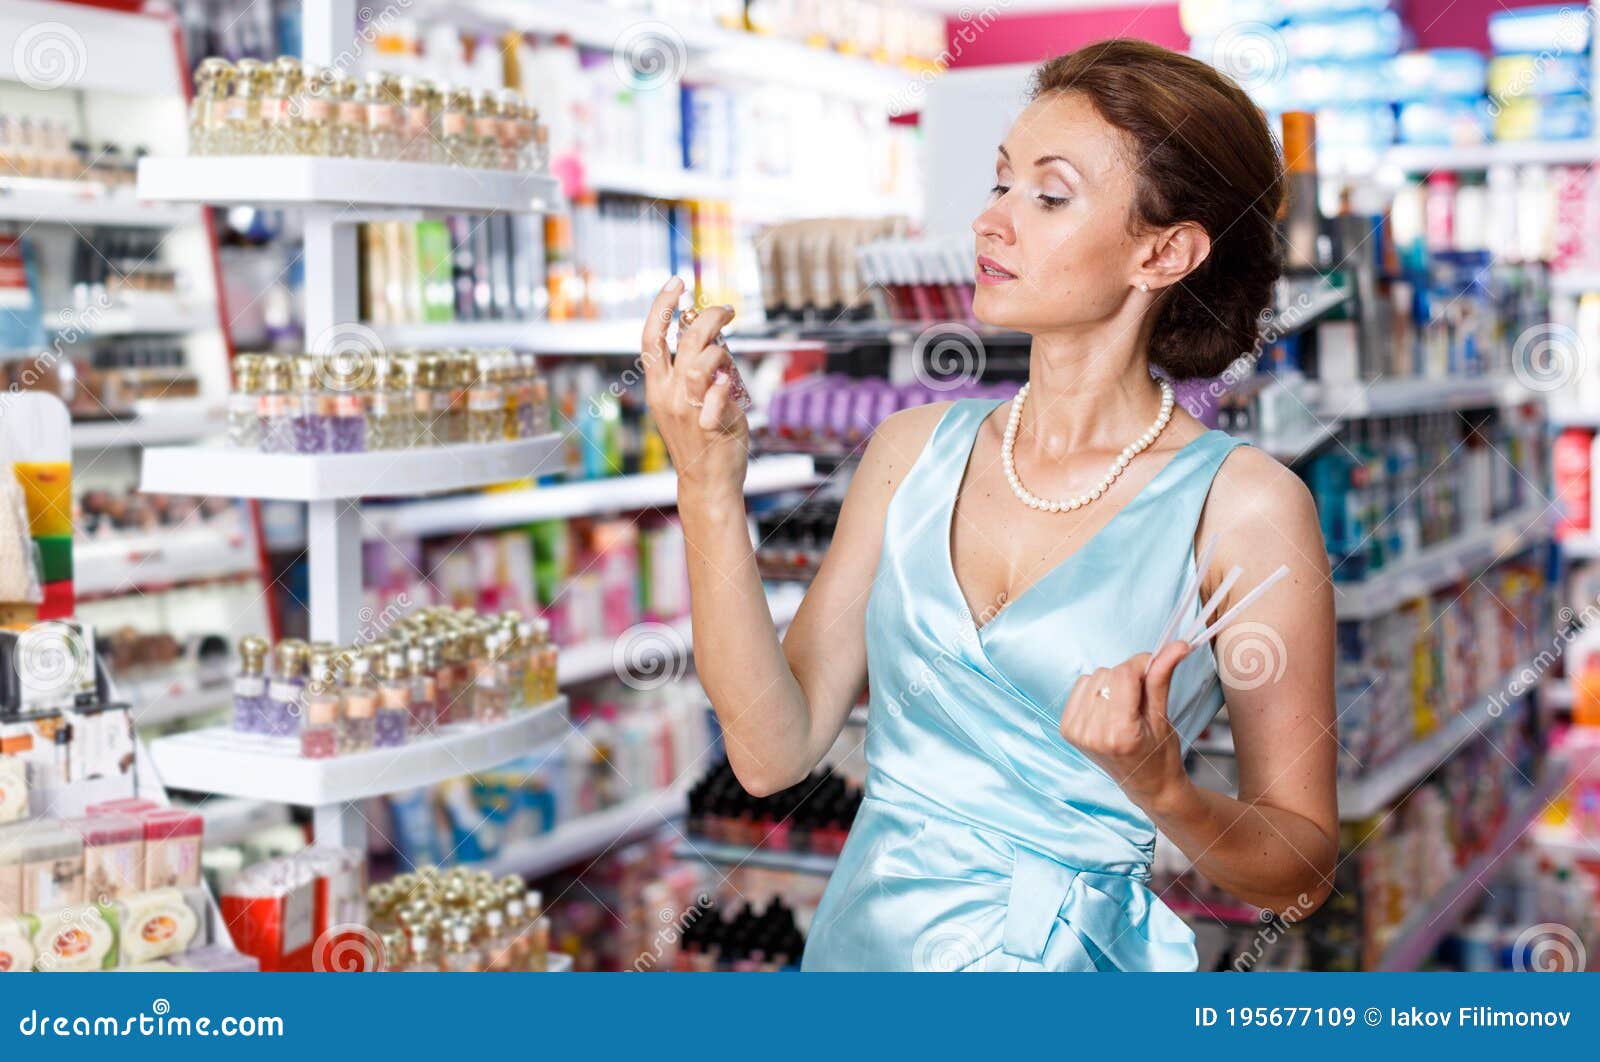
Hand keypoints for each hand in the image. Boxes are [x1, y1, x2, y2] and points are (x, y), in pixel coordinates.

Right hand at [641, 277, 748, 502]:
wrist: (706, 481)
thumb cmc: (701, 438)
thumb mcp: (687, 401)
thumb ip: (694, 371)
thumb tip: (711, 338)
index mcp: (658, 386)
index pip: (651, 337)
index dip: (662, 305)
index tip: (677, 282)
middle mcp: (668, 395)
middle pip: (684, 340)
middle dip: (708, 316)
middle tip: (728, 310)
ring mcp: (688, 411)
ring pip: (701, 362)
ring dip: (720, 351)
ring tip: (729, 358)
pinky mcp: (709, 426)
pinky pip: (716, 395)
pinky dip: (725, 383)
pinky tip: (729, 385)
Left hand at [1059, 641, 1193, 812]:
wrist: (1145, 784)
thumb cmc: (1160, 754)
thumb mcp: (1163, 715)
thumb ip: (1162, 676)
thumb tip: (1177, 644)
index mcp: (1119, 732)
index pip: (1125, 673)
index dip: (1143, 665)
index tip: (1155, 670)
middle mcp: (1092, 733)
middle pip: (1109, 674)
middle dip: (1128, 678)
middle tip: (1140, 702)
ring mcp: (1076, 732)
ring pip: (1094, 677)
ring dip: (1111, 684)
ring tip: (1124, 708)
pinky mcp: (1066, 729)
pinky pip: (1081, 686)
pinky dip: (1096, 691)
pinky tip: (1108, 710)